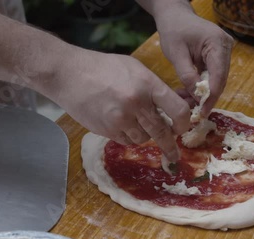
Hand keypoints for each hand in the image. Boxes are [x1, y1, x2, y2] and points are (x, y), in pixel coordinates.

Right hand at [51, 48, 190, 161]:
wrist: (69, 75)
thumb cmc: (103, 68)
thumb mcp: (134, 68)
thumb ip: (153, 87)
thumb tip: (171, 106)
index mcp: (148, 85)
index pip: (178, 110)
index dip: (183, 122)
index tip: (181, 128)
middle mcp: (137, 103)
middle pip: (163, 132)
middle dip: (170, 146)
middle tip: (174, 155)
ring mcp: (121, 119)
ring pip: (143, 139)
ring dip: (143, 136)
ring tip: (133, 123)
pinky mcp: (107, 130)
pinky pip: (126, 141)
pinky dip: (127, 137)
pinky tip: (119, 124)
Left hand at [154, 4, 233, 116]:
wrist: (174, 16)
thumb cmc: (173, 30)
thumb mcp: (176, 54)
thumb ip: (187, 76)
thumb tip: (197, 97)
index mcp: (217, 43)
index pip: (218, 76)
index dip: (211, 97)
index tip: (202, 113)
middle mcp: (226, 47)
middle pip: (220, 80)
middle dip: (206, 98)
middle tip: (193, 113)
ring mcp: (224, 51)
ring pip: (216, 80)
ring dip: (202, 93)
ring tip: (186, 103)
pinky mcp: (218, 56)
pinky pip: (212, 75)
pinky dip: (201, 85)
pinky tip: (187, 93)